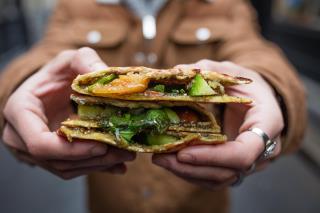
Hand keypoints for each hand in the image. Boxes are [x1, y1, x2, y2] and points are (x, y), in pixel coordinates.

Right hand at [2, 47, 135, 178]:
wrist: (50, 88)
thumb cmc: (57, 74)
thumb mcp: (70, 60)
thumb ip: (85, 60)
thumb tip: (105, 73)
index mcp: (20, 111)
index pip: (39, 143)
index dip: (72, 149)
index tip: (102, 145)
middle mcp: (20, 136)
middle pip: (56, 160)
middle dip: (93, 159)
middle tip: (124, 152)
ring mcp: (32, 151)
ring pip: (65, 169)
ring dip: (98, 165)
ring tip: (126, 156)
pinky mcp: (48, 157)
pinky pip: (70, 169)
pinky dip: (95, 167)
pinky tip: (117, 164)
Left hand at [153, 60, 283, 189]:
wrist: (261, 103)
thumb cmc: (249, 87)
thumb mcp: (233, 72)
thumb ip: (208, 71)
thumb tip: (177, 72)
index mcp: (268, 123)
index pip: (244, 152)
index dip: (213, 156)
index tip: (182, 153)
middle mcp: (263, 150)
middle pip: (228, 171)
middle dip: (192, 167)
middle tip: (160, 157)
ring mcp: (251, 163)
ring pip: (220, 179)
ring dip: (187, 173)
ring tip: (160, 159)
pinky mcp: (237, 167)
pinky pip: (215, 178)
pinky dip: (192, 173)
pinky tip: (172, 162)